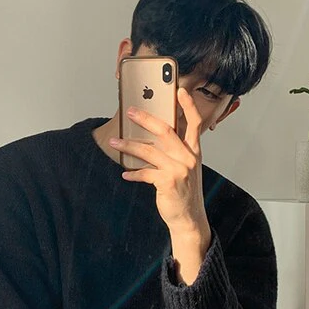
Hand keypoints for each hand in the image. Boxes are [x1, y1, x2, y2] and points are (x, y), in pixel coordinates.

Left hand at [110, 87, 207, 233]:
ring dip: (128, 146)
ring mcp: (179, 170)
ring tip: (114, 143)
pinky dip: (133, 173)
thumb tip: (152, 135)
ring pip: (149, 151)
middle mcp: (188, 157)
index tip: (179, 90)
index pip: (194, 122)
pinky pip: (145, 173)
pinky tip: (125, 173)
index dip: (188, 105)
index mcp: (194, 150)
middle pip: (165, 130)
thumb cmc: (184, 191)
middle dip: (145, 118)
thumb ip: (175, 151)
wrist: (188, 218)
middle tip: (130, 111)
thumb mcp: (185, 168)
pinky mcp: (168, 183)